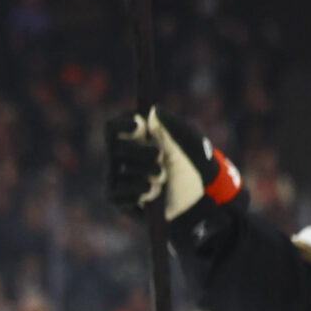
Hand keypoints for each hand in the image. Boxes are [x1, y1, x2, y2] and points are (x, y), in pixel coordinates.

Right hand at [105, 108, 243, 252]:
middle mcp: (122, 155)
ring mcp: (118, 177)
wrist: (197, 199)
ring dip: (146, 175)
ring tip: (162, 179)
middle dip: (141, 153)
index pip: (113, 127)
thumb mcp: (188, 142)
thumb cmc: (192, 166)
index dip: (122, 125)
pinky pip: (118, 193)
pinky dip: (139, 192)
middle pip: (115, 147)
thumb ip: (171, 126)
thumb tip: (153, 111)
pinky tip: (153, 194)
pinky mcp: (119, 199)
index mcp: (136, 136)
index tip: (139, 127)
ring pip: (120, 171)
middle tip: (159, 157)